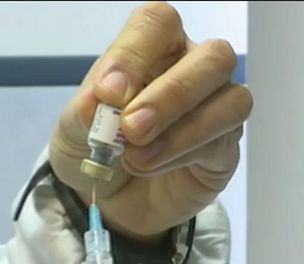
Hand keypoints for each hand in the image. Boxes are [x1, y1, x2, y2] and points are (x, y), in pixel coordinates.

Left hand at [49, 1, 251, 244]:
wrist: (108, 199)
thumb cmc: (94, 148)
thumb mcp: (73, 130)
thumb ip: (84, 112)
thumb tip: (98, 100)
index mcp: (154, 49)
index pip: (158, 24)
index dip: (135, 53)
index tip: (108, 92)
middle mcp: (193, 69)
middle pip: (213, 57)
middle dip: (171, 94)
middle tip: (130, 129)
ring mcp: (216, 108)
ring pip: (231, 99)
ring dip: (181, 130)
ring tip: (136, 157)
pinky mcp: (225, 149)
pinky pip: (222, 142)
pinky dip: (182, 154)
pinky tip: (150, 166)